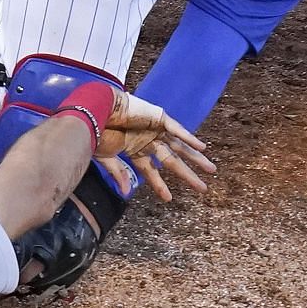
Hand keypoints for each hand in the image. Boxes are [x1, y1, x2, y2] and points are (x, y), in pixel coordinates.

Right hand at [94, 91, 214, 202]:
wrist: (95, 109)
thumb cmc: (96, 131)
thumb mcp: (107, 157)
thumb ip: (118, 173)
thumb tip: (125, 193)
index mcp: (135, 150)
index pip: (151, 171)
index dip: (160, 185)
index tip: (168, 199)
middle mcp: (148, 141)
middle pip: (172, 161)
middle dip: (187, 175)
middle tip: (202, 188)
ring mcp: (154, 129)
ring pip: (180, 146)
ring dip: (195, 158)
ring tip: (211, 169)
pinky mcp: (158, 117)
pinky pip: (176, 130)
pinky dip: (189, 138)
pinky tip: (201, 148)